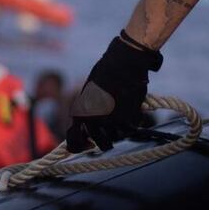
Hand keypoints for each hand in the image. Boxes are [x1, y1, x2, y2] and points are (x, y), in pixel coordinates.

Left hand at [66, 31, 161, 151]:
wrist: (124, 62)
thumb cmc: (106, 72)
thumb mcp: (89, 92)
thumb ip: (88, 110)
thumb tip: (89, 128)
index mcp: (80, 113)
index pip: (74, 141)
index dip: (80, 147)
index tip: (87, 147)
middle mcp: (92, 121)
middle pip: (100, 143)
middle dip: (107, 140)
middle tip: (112, 133)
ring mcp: (110, 123)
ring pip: (118, 137)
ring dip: (121, 130)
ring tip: (124, 114)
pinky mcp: (127, 121)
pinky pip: (131, 130)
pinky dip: (134, 121)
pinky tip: (134, 109)